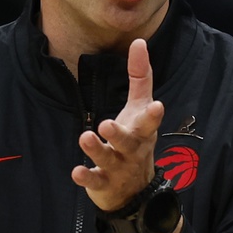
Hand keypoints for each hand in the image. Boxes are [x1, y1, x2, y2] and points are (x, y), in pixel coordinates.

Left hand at [72, 38, 164, 211]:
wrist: (135, 190)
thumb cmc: (136, 139)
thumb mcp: (139, 108)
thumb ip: (140, 76)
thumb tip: (139, 41)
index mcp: (142, 131)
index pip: (149, 121)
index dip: (152, 115)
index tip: (156, 105)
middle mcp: (133, 150)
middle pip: (129, 142)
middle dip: (119, 134)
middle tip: (105, 124)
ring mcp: (119, 168)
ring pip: (108, 159)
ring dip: (96, 150)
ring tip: (85, 137)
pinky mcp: (103, 183)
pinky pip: (94, 181)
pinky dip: (86, 177)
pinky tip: (75, 171)